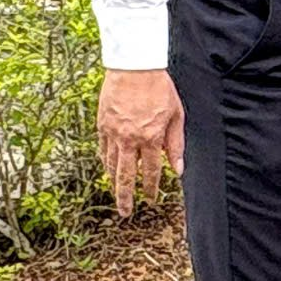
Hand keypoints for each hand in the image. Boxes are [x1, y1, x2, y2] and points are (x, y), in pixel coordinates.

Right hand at [97, 68, 184, 217]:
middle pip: (125, 176)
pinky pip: (102, 149)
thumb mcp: (176, 115)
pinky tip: (107, 168)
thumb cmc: (159, 89)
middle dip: (125, 197)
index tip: (151, 199)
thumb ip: (176, 144)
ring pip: (110, 164)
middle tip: (125, 213)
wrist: (134, 67)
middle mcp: (129, 139)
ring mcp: (113, 133)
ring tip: (117, 193)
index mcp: (150, 138)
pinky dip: (105, 161)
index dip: (151, 188)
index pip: (150, 172)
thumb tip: (178, 169)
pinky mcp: (102, 124)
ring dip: (113, 181)